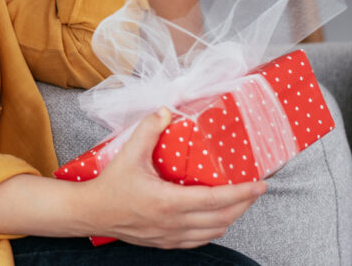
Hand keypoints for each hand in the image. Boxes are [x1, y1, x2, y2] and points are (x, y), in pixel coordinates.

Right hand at [79, 108, 266, 248]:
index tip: (260, 184)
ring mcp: (171, 236)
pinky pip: (199, 240)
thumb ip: (148, 130)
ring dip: (230, 218)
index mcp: (169, 201)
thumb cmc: (110, 185)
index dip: (242, 193)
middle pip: (222, 218)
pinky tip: (215, 219)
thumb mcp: (128, 154)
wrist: (91, 213)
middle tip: (254, 190)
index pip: (216, 200)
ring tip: (238, 203)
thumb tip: (166, 110)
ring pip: (214, 232)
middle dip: (243, 205)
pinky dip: (213, 230)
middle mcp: (174, 222)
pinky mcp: (165, 242)